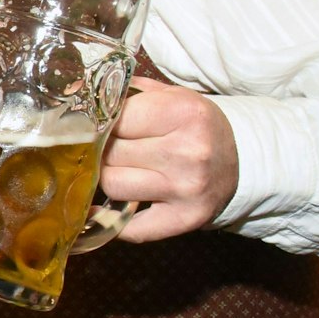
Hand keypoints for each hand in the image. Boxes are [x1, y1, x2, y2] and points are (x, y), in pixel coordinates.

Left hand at [100, 77, 238, 242]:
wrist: (243, 160)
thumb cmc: (196, 126)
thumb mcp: (171, 97)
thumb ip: (125, 92)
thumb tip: (75, 90)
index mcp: (184, 113)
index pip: (115, 119)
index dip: (102, 123)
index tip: (104, 125)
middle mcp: (187, 152)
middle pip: (110, 153)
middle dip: (104, 150)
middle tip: (114, 148)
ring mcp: (186, 189)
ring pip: (112, 185)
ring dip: (109, 178)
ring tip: (123, 169)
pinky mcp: (184, 220)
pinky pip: (129, 227)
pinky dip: (111, 218)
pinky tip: (104, 208)